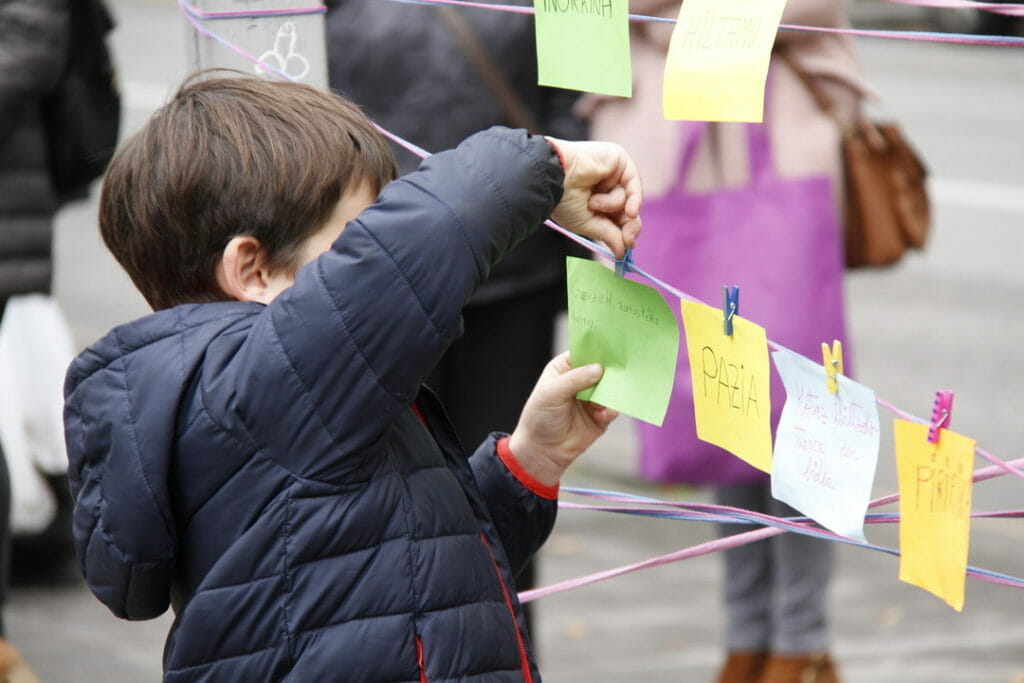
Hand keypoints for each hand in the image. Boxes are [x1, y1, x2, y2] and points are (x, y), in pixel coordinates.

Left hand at [508, 352, 619, 486]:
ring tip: (611, 393)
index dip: (596, 348)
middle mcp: (580, 380)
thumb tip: (599, 368)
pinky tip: (602, 414)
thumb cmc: (540, 418)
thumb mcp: (551, 393)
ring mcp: (592, 397)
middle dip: (610, 369)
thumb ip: (575, 379)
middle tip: (621, 367)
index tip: (612, 345)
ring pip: (610, 387)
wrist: (542, 452)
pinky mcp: (601, 415)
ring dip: (613, 390)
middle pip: (601, 368)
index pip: (584, 352)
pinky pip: (613, 407)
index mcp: (565, 368)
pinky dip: (611, 409)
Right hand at [547, 139, 642, 258]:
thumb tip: (623, 252)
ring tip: (592, 202)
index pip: (617, 217)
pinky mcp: (618, 159)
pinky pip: (634, 184)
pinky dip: (634, 199)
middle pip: (628, 208)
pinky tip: (630, 212)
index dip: (625, 231)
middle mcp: (604, 186)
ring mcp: (612, 172)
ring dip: (612, 206)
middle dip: (629, 225)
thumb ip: (608, 235)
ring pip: (628, 198)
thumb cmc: (562, 201)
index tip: (628, 246)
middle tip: (628, 239)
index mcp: (594, 200)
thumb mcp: (587, 224)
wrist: (554, 177)